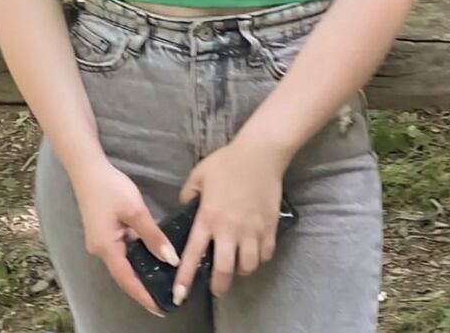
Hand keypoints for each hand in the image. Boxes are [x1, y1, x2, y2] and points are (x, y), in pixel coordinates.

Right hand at [72, 159, 180, 317]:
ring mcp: (100, 241)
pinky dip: (135, 255)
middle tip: (164, 296)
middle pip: (124, 274)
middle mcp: (100, 249)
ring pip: (123, 261)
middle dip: (143, 287)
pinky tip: (150, 253)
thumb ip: (153, 236)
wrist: (88, 169)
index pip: (127, 280)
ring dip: (140, 270)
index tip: (160, 309)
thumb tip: (171, 259)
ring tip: (161, 279)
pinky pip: (121, 250)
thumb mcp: (135, 210)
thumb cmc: (110, 188)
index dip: (144, 296)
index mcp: (107, 248)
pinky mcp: (102, 232)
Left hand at [172, 139, 283, 303]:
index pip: (193, 255)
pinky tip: (254, 251)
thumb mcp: (199, 174)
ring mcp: (252, 231)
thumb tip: (186, 206)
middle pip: (224, 272)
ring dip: (241, 270)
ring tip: (237, 264)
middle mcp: (229, 230)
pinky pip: (265, 255)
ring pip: (247, 267)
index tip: (179, 296)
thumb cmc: (227, 162)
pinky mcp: (269, 228)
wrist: (260, 154)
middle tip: (216, 287)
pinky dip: (259, 258)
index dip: (185, 278)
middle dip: (219, 286)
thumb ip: (188, 194)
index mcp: (208, 218)